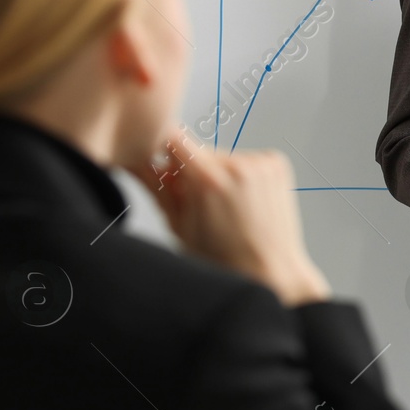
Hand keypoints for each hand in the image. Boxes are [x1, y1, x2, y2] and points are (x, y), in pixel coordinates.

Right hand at [127, 127, 329, 307]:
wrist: (270, 270)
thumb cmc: (222, 259)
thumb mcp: (179, 225)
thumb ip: (156, 187)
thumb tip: (133, 161)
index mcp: (208, 180)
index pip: (173, 139)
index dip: (164, 153)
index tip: (164, 167)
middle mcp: (237, 166)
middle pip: (200, 151)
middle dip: (194, 171)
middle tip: (200, 204)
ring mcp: (261, 163)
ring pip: (224, 156)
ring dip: (219, 173)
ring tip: (226, 208)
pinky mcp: (277, 163)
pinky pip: (247, 159)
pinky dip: (242, 174)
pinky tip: (244, 202)